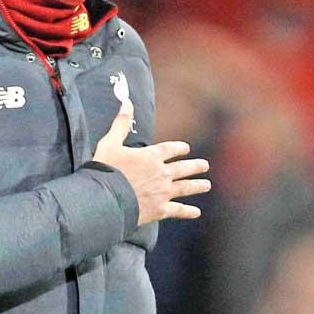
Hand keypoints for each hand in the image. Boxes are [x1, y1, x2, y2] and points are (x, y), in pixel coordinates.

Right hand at [93, 100, 210, 225]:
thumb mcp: (110, 142)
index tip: (186, 148)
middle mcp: (162, 173)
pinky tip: (196, 212)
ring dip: (197, 185)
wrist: (107, 197)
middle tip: (205, 165)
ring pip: (185, 187)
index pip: (170, 149)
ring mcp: (163, 192)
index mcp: (151, 156)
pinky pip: (178, 210)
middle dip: (195, 166)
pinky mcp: (160, 209)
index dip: (179, 148)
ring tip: (206, 185)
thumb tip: (126, 102)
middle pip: (183, 168)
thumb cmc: (107, 169)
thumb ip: (120, 123)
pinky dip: (188, 211)